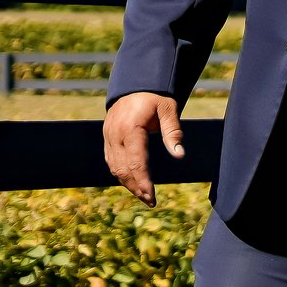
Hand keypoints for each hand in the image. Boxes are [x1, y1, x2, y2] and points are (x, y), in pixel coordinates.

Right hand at [103, 91, 183, 206]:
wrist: (134, 85)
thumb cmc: (155, 98)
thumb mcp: (168, 109)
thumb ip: (173, 132)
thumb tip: (179, 156)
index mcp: (130, 128)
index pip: (135, 161)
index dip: (143, 181)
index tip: (152, 196)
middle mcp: (115, 134)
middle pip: (122, 169)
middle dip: (136, 187)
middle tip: (150, 201)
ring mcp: (108, 136)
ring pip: (114, 168)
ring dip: (128, 184)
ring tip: (144, 196)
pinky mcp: (107, 138)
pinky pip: (111, 161)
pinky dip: (121, 174)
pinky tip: (133, 183)